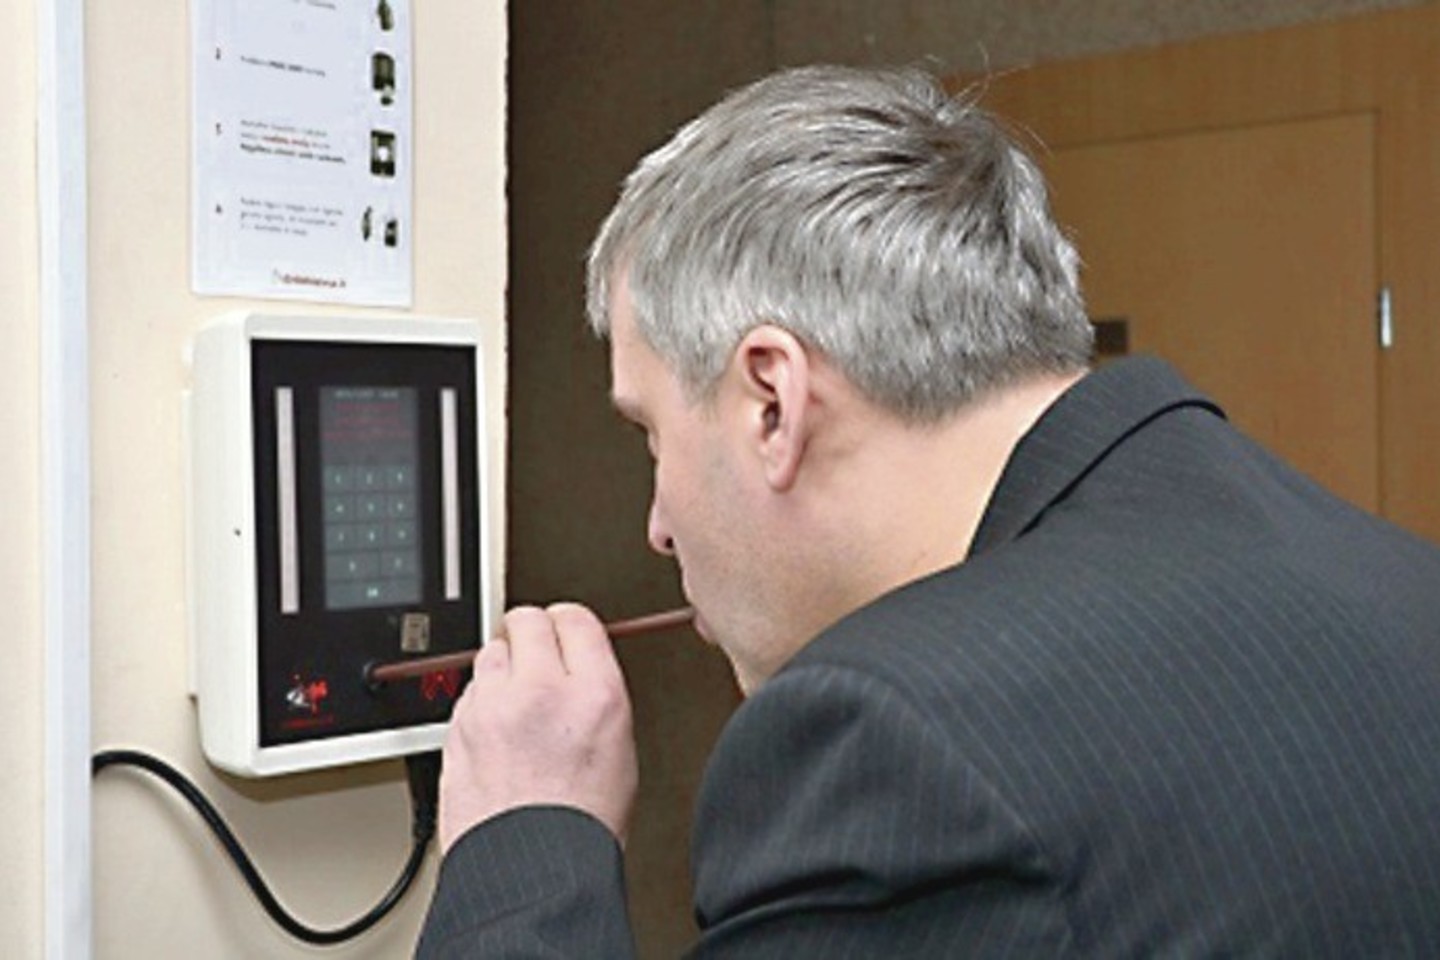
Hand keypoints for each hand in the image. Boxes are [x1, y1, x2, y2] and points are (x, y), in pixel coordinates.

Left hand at [438, 603, 638, 853]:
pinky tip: (497, 732)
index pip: (575, 617)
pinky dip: (480, 703)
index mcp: (594, 692)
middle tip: (538, 655)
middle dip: (531, 633)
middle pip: (526, 620)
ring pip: (491, 653)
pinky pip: (469, 693)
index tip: (566, 632)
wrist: (532, 870)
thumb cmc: (580, 824)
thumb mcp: (620, 745)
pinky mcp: (458, 727)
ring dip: (503, 668)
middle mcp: (540, 690)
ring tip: (518, 703)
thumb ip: (595, 691)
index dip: (569, 624)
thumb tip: (579, 664)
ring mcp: (492, 707)